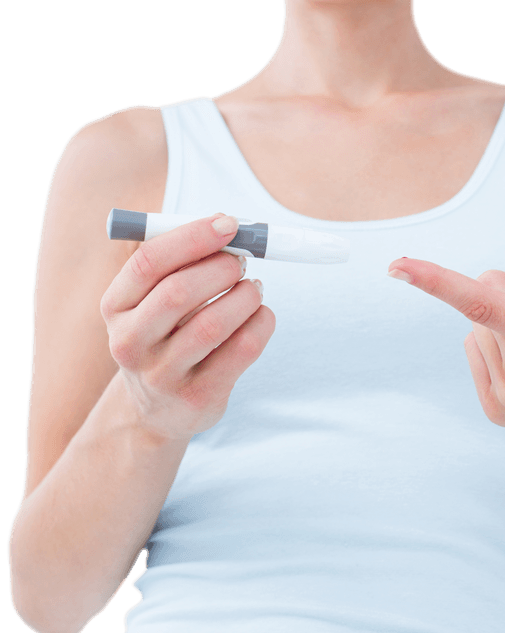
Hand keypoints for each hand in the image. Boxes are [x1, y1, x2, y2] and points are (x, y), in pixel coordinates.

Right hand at [101, 214, 275, 441]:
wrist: (158, 409)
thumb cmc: (164, 335)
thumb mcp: (153, 301)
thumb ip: (181, 264)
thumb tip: (228, 228)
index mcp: (115, 307)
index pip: (148, 262)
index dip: (192, 237)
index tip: (227, 224)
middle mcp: (130, 343)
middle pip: (178, 292)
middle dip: (221, 267)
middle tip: (242, 261)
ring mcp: (162, 375)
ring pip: (213, 324)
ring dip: (245, 296)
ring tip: (252, 289)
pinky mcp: (197, 397)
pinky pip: (241, 349)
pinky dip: (261, 323)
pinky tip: (259, 315)